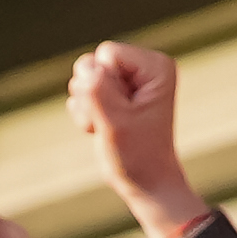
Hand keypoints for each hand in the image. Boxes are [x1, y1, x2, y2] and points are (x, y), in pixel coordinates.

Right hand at [67, 42, 209, 237]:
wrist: (145, 183)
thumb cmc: (138, 155)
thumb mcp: (116, 122)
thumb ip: (98, 91)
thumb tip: (84, 68)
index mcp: (155, 67)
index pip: (106, 54)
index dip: (103, 84)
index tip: (122, 111)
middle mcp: (143, 68)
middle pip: (92, 62)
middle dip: (92, 95)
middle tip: (112, 121)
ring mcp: (128, 80)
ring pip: (83, 77)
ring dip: (87, 107)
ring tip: (107, 127)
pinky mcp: (114, 94)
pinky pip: (81, 92)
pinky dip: (86, 114)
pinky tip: (103, 129)